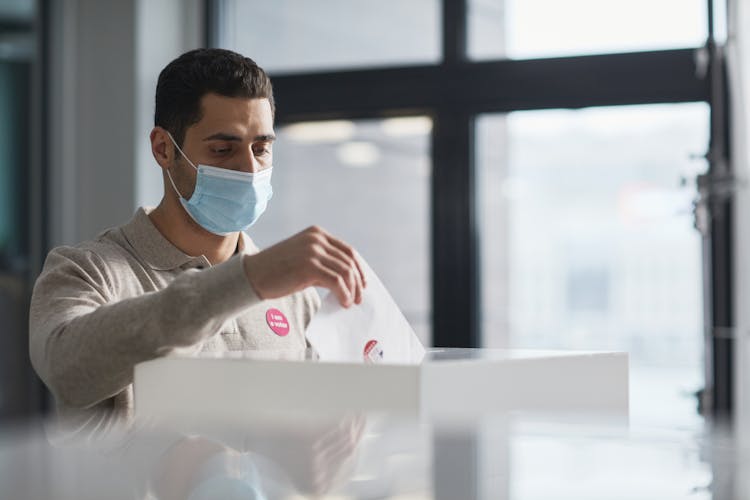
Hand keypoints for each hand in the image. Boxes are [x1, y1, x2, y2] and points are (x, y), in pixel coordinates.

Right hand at [243, 226, 366, 306]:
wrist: (253, 275)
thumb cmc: (277, 271)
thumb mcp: (303, 259)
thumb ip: (324, 263)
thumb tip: (347, 282)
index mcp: (317, 233)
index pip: (348, 251)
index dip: (359, 269)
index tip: (362, 284)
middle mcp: (316, 239)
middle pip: (349, 262)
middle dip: (357, 282)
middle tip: (358, 298)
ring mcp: (313, 251)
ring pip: (345, 272)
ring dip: (352, 290)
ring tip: (349, 303)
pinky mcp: (309, 266)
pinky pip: (336, 281)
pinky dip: (343, 294)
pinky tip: (342, 302)